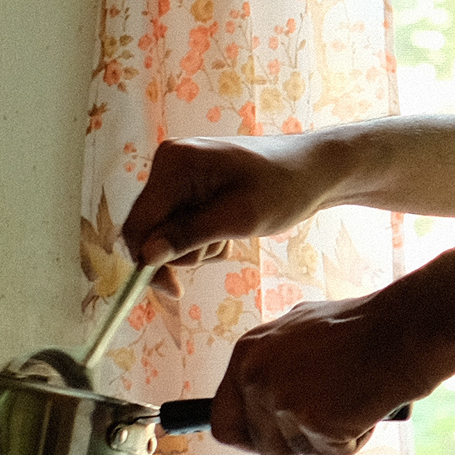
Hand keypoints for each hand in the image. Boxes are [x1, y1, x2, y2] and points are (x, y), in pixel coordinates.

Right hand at [123, 135, 333, 294]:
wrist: (314, 169)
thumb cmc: (284, 187)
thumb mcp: (239, 218)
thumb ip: (190, 236)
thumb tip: (146, 256)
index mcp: (174, 163)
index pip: (139, 223)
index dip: (147, 261)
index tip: (172, 291)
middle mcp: (168, 164)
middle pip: (150, 230)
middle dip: (184, 250)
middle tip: (224, 247)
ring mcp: (178, 175)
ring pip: (167, 233)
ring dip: (198, 247)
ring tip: (233, 233)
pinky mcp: (189, 187)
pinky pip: (181, 226)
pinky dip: (204, 238)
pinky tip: (230, 229)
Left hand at [212, 289, 443, 454]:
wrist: (404, 329)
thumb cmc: (363, 327)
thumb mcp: (301, 331)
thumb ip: (274, 363)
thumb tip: (256, 398)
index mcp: (248, 354)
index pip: (222, 419)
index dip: (248, 437)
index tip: (269, 439)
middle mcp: (256, 378)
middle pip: (262, 446)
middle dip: (293, 445)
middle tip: (323, 425)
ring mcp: (283, 402)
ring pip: (300, 453)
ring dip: (328, 439)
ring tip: (352, 402)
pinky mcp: (314, 422)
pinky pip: (332, 453)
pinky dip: (353, 439)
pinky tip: (366, 407)